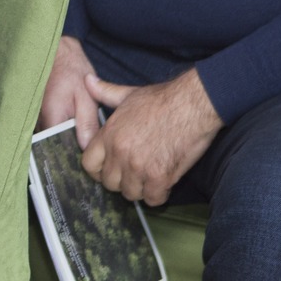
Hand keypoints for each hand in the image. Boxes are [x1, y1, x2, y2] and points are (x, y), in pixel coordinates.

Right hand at [38, 36, 102, 145]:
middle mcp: (39, 120)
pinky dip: (58, 128)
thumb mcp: (86, 96)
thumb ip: (87, 122)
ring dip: (62, 137)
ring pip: (49, 136)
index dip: (71, 154)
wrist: (58, 53)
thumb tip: (87, 146)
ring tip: (77, 135)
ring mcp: (36, 117)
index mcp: (52, 117)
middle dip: (67, 147)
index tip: (83, 159)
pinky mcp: (37, 113)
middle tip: (84, 147)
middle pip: (52, 144)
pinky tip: (70, 124)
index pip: (58, 147)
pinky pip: (47, 128)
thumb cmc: (72, 71)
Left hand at [80, 68, 222, 206]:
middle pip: (109, 183)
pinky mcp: (161, 177)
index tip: (108, 169)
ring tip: (149, 177)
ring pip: (130, 194)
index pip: (88, 165)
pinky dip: (158, 194)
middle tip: (134, 173)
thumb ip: (105, 93)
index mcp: (109, 135)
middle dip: (120, 181)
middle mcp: (120, 153)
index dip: (98, 170)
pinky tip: (163, 182)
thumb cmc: (163, 99)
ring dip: (140, 189)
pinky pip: (153, 199)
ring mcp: (139, 167)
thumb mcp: (128, 94)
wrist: (193, 105)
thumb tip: (87, 81)